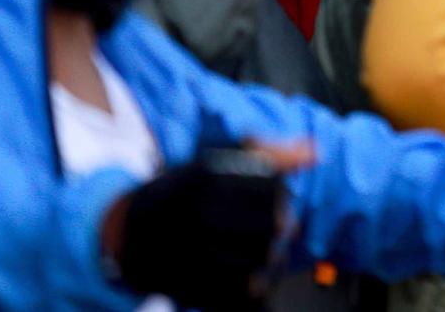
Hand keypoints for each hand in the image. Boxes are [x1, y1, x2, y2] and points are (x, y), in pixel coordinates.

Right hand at [104, 144, 304, 307]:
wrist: (130, 233)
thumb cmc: (184, 191)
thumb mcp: (217, 161)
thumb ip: (268, 155)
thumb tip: (314, 152)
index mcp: (207, 182)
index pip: (272, 191)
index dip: (282, 197)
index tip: (277, 200)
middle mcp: (198, 217)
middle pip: (271, 228)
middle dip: (280, 228)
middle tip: (277, 227)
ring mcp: (192, 255)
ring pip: (259, 261)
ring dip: (271, 256)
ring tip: (265, 248)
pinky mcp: (190, 287)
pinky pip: (240, 292)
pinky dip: (254, 285)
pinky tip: (252, 274)